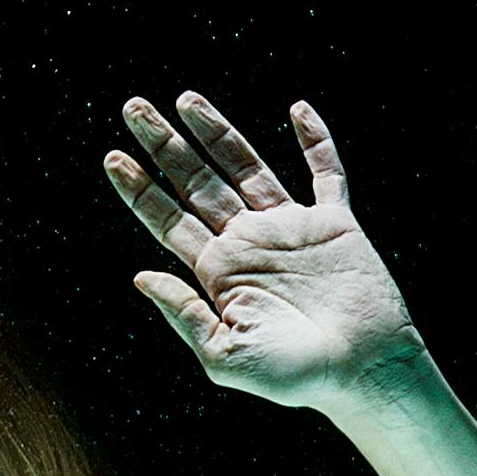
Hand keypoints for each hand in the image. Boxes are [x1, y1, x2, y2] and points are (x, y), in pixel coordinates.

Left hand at [104, 91, 423, 404]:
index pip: (168, 220)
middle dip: (164, 145)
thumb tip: (140, 276)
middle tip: (132, 106)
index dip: (139, 188)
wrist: (364, 373)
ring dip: (218, 132)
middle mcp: (248, 242)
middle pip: (197, 182)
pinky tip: (298, 109)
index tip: (111, 156)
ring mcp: (291, 228)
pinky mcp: (336, 224)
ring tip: (185, 98)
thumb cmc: (295, 377)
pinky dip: (316, 141)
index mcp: (218, 272)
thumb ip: (183, 314)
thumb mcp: (224, 355)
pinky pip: (326, 174)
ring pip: (247, 166)